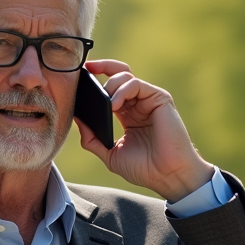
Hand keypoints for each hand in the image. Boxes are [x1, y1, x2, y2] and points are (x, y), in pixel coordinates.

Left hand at [77, 60, 212, 201]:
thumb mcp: (110, 154)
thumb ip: (92, 139)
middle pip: (119, 74)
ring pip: (125, 76)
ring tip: (104, 102)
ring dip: (110, 84)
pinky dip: (122, 90)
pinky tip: (113, 104)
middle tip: (86, 69)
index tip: (79, 78)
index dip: (96, 80)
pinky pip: (136, 84)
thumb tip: (76, 121)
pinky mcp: (159, 98)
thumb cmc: (144, 168)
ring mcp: (149, 100)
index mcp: (128, 114)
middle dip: (101, 67)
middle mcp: (138, 104)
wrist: (167, 176)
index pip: (111, 89)